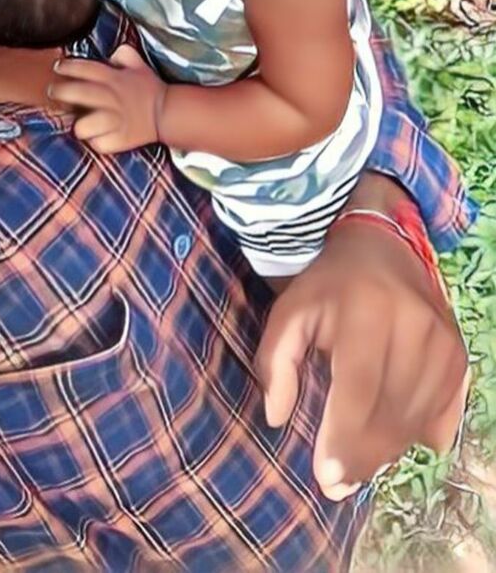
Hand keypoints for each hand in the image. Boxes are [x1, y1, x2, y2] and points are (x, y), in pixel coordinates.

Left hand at [47, 45, 165, 153]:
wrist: (166, 114)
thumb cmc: (149, 89)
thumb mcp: (139, 66)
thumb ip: (123, 54)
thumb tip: (111, 52)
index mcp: (115, 79)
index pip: (86, 69)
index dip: (68, 67)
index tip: (57, 67)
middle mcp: (112, 99)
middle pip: (78, 93)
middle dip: (60, 92)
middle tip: (53, 92)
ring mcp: (114, 121)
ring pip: (82, 126)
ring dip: (79, 126)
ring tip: (80, 124)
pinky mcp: (118, 140)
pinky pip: (97, 144)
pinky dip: (96, 142)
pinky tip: (98, 137)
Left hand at [255, 218, 468, 501]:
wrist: (379, 249)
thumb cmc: (327, 286)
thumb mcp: (288, 312)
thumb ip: (274, 363)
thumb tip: (277, 416)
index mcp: (366, 310)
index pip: (359, 388)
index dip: (344, 437)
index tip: (327, 477)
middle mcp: (413, 324)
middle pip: (391, 410)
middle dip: (363, 456)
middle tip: (337, 483)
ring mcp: (442, 339)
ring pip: (418, 417)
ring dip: (388, 450)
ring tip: (358, 463)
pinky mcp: (458, 353)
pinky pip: (445, 410)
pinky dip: (419, 434)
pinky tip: (394, 441)